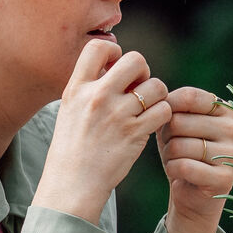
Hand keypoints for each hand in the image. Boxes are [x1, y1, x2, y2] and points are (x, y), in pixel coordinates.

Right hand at [33, 39, 170, 226]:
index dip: (114, 51)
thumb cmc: (71, 150)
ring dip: (157, 96)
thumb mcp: (69, 111)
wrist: (71, 185)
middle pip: (135, 60)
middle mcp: (97, 97)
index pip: (97, 47)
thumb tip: (112, 67)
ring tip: (147, 109)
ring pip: (156, 86)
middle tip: (139, 87)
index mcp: (76, 89)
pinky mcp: (135, 134)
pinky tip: (152, 123)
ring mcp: (117, 115)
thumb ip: (88, 88)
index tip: (116, 67)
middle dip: (143, 71)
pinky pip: (164, 110)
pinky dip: (163, 115)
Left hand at [158, 87, 232, 232]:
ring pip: (179, 145)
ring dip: (169, 155)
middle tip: (173, 147)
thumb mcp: (175, 124)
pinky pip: (184, 166)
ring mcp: (231, 154)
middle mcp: (232, 129)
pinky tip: (179, 173)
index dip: (168, 109)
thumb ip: (170, 107)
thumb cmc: (183, 152)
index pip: (189, 96)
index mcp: (224, 110)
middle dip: (167, 136)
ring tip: (178, 160)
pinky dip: (173, 170)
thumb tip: (160, 99)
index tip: (168, 123)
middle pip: (179, 121)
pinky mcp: (225, 178)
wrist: (192, 192)